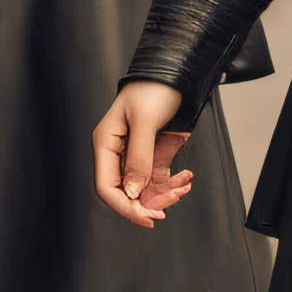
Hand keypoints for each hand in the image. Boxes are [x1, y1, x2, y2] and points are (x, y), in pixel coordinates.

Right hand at [91, 80, 192, 229]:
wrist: (177, 73)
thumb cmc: (154, 89)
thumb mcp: (145, 122)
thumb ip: (139, 158)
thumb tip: (133, 192)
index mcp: (106, 144)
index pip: (106, 186)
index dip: (123, 206)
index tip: (145, 217)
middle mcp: (118, 153)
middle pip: (126, 193)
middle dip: (147, 203)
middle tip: (165, 210)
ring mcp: (136, 156)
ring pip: (145, 190)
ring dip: (165, 194)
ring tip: (184, 184)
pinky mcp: (153, 155)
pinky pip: (159, 180)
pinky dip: (173, 184)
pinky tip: (186, 178)